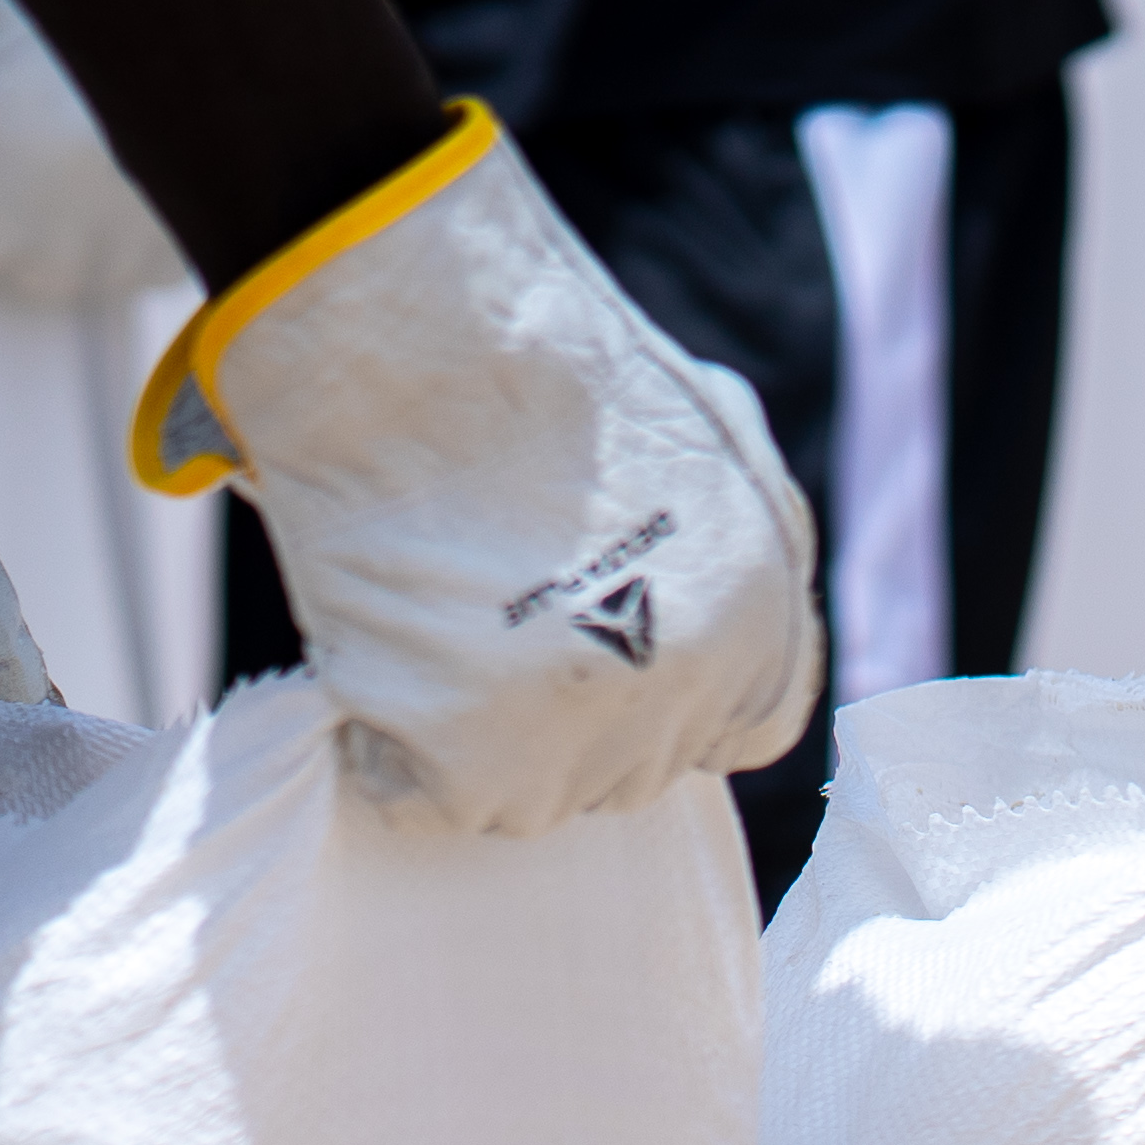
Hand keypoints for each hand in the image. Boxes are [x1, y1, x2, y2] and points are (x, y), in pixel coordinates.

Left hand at [0, 0, 186, 309]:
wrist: (244, 57)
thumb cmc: (113, 9)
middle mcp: (8, 206)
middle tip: (7, 143)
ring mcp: (82, 253)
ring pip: (31, 271)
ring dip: (40, 231)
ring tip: (80, 163)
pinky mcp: (147, 273)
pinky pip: (106, 274)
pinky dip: (110, 241)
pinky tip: (134, 184)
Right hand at [131, 108, 816, 833]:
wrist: (418, 344)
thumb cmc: (554, 368)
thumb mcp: (723, 438)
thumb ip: (756, 554)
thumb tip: (740, 630)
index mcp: (759, 628)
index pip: (736, 738)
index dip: (666, 701)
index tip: (598, 654)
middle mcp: (685, 700)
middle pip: (629, 773)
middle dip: (573, 715)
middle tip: (500, 613)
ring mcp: (576, 742)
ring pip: (530, 800)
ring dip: (482, 736)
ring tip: (443, 617)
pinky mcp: (467, 763)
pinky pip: (424, 799)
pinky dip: (392, 748)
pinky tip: (385, 652)